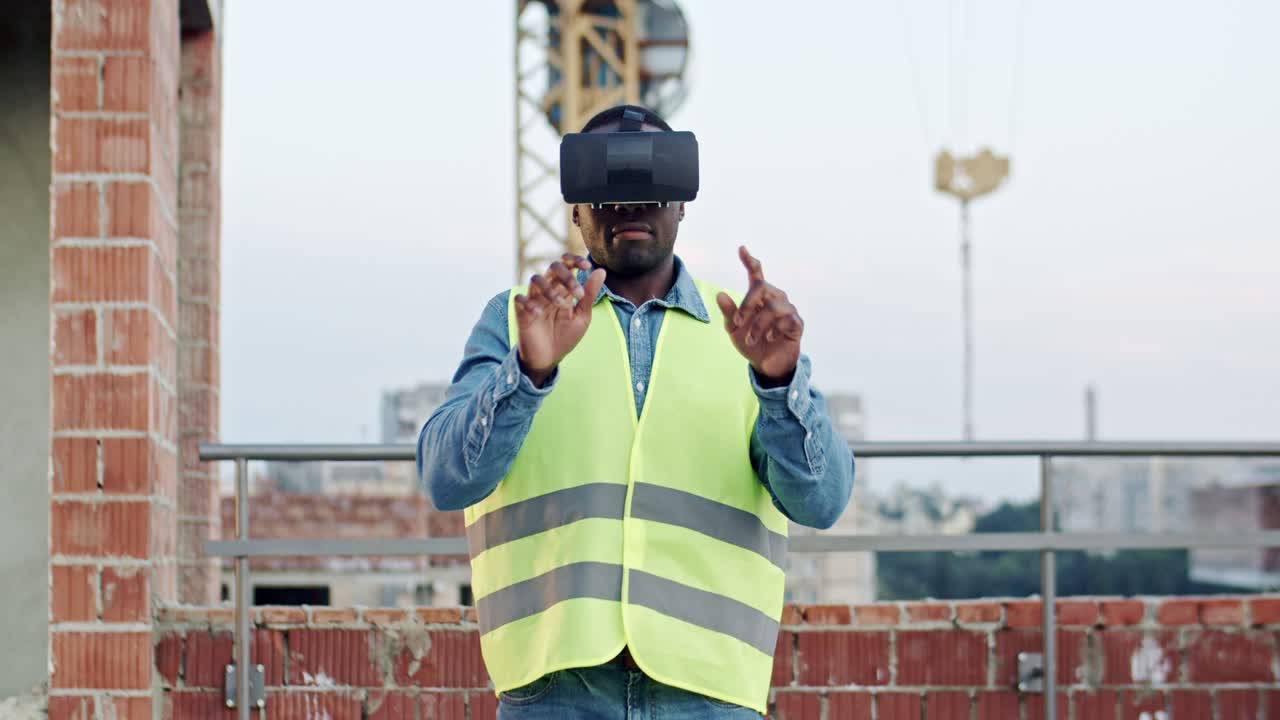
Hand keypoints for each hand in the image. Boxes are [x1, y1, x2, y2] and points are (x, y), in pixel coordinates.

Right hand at [514, 254, 606, 386]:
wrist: (548, 359)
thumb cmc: (565, 337)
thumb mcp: (582, 316)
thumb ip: (589, 295)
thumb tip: (601, 271)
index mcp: (562, 289)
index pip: (565, 264)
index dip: (574, 260)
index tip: (587, 266)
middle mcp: (547, 290)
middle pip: (552, 268)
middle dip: (566, 275)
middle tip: (578, 294)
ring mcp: (533, 300)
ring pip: (535, 279)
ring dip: (550, 289)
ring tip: (561, 305)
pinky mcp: (521, 313)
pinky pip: (519, 299)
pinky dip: (529, 304)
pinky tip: (540, 315)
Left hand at [715, 246, 802, 385]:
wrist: (766, 365)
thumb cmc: (751, 343)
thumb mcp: (734, 329)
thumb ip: (728, 312)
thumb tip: (719, 294)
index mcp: (760, 297)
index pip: (756, 275)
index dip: (750, 261)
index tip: (741, 249)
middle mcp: (775, 299)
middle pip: (762, 287)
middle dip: (746, 304)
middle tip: (738, 322)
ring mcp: (788, 310)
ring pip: (773, 307)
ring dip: (758, 325)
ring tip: (751, 339)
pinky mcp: (797, 324)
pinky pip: (786, 320)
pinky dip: (774, 330)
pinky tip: (769, 338)